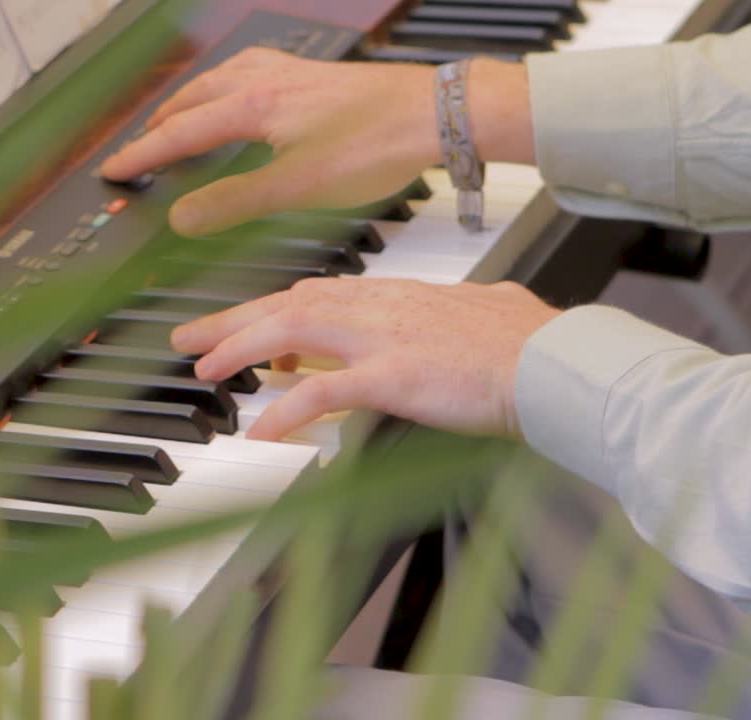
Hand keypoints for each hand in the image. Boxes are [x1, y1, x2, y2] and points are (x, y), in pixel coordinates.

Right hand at [101, 49, 532, 236]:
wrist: (435, 114)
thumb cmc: (376, 146)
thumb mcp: (297, 187)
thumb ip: (234, 202)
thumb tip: (182, 217)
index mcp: (252, 106)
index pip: (178, 134)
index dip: (141, 156)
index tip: (112, 171)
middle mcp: (265, 81)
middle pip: (192, 100)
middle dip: (158, 127)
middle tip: (136, 152)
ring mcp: (290, 73)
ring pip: (220, 80)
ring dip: (190, 101)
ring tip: (176, 119)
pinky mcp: (313, 76)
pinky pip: (252, 71)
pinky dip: (228, 85)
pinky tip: (242, 93)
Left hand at [170, 278, 560, 439]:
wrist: (558, 362)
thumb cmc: (527, 345)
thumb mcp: (474, 315)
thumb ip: (439, 319)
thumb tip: (430, 326)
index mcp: (399, 296)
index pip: (316, 294)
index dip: (269, 308)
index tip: (238, 324)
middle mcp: (383, 307)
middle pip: (290, 304)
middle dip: (234, 321)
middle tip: (192, 340)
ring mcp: (386, 338)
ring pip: (293, 329)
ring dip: (244, 349)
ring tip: (208, 370)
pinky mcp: (395, 376)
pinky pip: (325, 389)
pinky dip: (287, 408)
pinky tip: (262, 429)